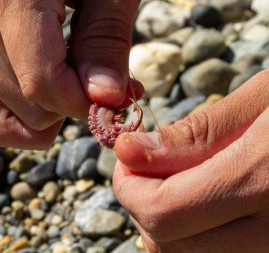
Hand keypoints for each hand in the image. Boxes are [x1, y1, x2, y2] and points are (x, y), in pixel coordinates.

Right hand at [0, 0, 141, 148]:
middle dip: (74, 102)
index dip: (85, 102)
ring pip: (14, 116)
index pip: (41, 82)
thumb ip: (106, 39)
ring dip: (53, 108)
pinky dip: (27, 114)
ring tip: (75, 71)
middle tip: (101, 76)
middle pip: (32, 106)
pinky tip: (51, 89)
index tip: (117, 99)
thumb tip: (105, 99)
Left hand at [113, 70, 268, 251]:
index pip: (161, 213)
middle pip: (168, 246)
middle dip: (143, 205)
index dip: (129, 187)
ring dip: (167, 223)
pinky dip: (196, 235)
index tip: (128, 157)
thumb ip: (196, 134)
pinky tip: (207, 202)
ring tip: (182, 181)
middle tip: (149, 168)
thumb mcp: (264, 102)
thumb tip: (129, 153)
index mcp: (268, 178)